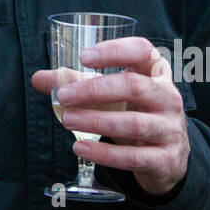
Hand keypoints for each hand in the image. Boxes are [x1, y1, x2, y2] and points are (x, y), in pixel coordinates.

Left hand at [31, 36, 189, 196]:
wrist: (169, 157)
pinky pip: (133, 156)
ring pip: (134, 123)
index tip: (84, 57)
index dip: (115, 50)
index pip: (142, 51)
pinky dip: (104, 153)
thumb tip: (39, 78)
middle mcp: (168, 97)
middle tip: (64, 96)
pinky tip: (80, 148)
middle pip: (134, 86)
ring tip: (67, 120)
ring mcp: (170, 129)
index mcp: (156, 73)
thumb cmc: (136, 113)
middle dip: (95, 90)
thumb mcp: (113, 95)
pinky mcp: (165, 159)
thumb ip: (77, 83)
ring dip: (96, 121)